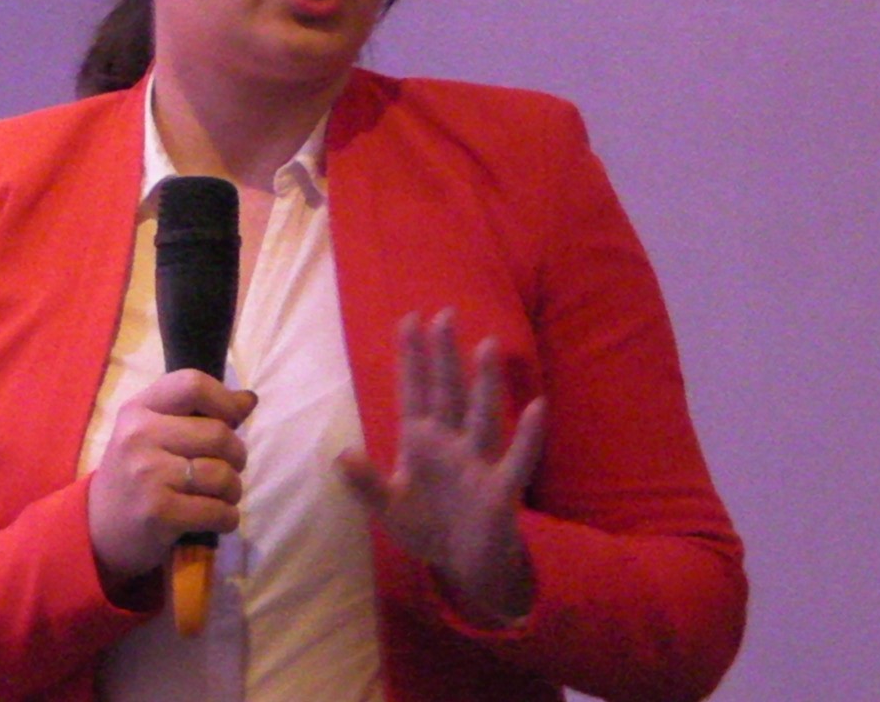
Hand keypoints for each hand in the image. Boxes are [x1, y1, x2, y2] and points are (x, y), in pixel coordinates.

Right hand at [87, 369, 257, 586]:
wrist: (98, 529)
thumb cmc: (136, 475)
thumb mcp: (154, 433)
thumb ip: (198, 413)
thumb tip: (248, 399)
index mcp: (138, 409)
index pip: (193, 384)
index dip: (224, 401)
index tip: (232, 421)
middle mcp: (139, 436)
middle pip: (218, 434)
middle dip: (237, 455)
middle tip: (229, 469)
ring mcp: (147, 475)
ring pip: (222, 475)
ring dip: (233, 491)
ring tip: (221, 496)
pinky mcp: (158, 513)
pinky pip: (217, 511)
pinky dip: (227, 518)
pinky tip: (216, 518)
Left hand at [339, 310, 545, 623]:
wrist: (463, 565)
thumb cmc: (427, 526)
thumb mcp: (388, 508)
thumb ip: (365, 484)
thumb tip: (342, 454)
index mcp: (420, 443)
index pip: (414, 392)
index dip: (411, 359)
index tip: (408, 319)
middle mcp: (450, 444)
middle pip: (447, 392)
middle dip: (444, 356)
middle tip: (444, 314)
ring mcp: (477, 463)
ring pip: (481, 414)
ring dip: (484, 382)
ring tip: (487, 344)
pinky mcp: (500, 490)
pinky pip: (517, 459)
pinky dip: (527, 436)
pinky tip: (537, 406)